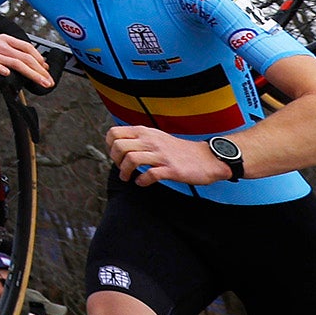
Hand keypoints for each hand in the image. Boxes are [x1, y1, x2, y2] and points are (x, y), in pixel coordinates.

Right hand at [0, 33, 57, 87]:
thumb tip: (39, 65)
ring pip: (16, 63)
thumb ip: (19, 55)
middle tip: (48, 80)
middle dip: (40, 70)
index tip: (47, 70)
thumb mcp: (3, 47)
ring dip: (31, 73)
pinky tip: (7, 74)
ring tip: (41, 82)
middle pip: (26, 57)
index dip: (39, 58)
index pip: (28, 48)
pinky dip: (1, 69)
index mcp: (8, 40)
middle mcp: (2, 46)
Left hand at [105, 124, 228, 187]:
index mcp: (145, 132)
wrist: (206, 158)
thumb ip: (138, 139)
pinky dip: (142, 181)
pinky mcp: (171, 169)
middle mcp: (151, 141)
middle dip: (115, 160)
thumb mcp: (156, 137)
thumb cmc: (178, 150)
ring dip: (125, 172)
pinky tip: (142, 183)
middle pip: (119, 146)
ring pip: (131, 159)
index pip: (114, 133)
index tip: (115, 156)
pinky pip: (150, 175)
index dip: (109, 146)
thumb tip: (118, 146)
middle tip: (121, 168)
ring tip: (128, 178)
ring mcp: (161, 155)